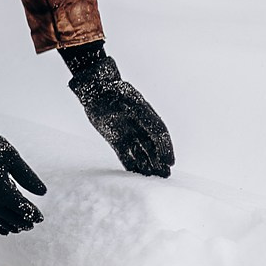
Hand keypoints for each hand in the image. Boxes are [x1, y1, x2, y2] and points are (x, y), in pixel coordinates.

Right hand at [0, 87, 45, 234]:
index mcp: (1, 188)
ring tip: (20, 228)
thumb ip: (28, 177)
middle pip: (10, 216)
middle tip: (33, 225)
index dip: (31, 214)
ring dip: (10, 225)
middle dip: (22, 222)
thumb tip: (43, 192)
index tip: (41, 218)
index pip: (20, 207)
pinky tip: (4, 229)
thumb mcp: (14, 159)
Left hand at [63, 44, 173, 176]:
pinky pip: (125, 154)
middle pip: (152, 146)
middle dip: (159, 160)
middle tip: (165, 174)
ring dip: (148, 164)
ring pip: (141, 152)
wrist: (94, 89)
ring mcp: (128, 133)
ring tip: (154, 176)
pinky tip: (137, 173)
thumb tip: (157, 131)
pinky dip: (131, 164)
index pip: (159, 134)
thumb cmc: (112, 90)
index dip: (166, 148)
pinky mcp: (115, 139)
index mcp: (146, 114)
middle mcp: (140, 126)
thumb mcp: (129, 100)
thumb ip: (142, 114)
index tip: (170, 161)